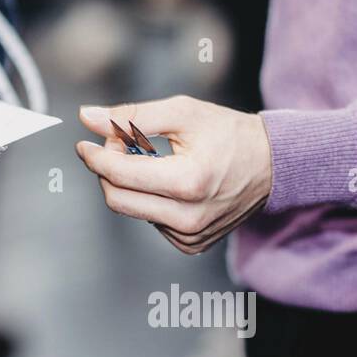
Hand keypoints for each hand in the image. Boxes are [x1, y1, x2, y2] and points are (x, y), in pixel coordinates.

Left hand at [74, 96, 271, 254]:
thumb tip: (88, 117)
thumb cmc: (229, 135)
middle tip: (119, 145)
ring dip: (128, 182)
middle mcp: (188, 217)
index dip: (94, 156)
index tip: (84, 142)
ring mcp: (190, 235)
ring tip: (152, 158)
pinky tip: (168, 181)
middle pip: (116, 198)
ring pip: (131, 209)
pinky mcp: (190, 244)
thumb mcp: (182, 113)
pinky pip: (149, 220)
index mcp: (187, 183)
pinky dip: (148, 198)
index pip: (118, 174)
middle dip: (108, 169)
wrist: (272, 165)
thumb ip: (131, 116)